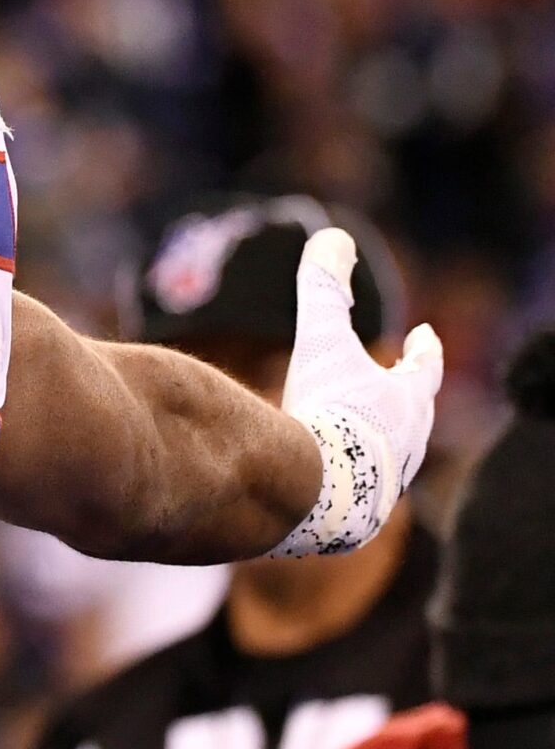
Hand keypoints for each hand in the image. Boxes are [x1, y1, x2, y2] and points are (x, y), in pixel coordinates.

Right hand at [272, 227, 444, 555]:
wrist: (322, 493)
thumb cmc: (329, 412)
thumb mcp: (324, 341)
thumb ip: (326, 289)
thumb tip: (333, 236)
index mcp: (408, 401)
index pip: (426, 369)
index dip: (424, 351)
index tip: (425, 337)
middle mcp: (409, 443)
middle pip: (415, 413)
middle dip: (405, 394)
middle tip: (396, 382)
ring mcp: (387, 481)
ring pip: (392, 452)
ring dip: (379, 436)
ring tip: (358, 430)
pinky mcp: (360, 512)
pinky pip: (362, 484)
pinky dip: (352, 469)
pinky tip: (330, 472)